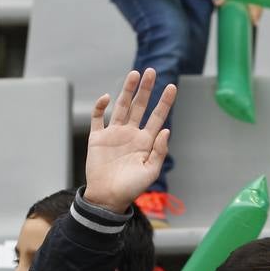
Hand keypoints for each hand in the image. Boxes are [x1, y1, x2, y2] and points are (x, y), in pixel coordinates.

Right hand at [84, 69, 175, 212]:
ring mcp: (114, 134)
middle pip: (140, 106)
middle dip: (145, 89)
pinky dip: (100, 107)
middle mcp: (130, 134)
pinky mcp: (97, 138)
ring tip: (134, 74)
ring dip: (127, 91)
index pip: (157, 117)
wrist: (107, 198)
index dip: (164, 102)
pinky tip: (106, 98)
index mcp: (145, 142)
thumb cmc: (130, 189)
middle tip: (151, 72)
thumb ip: (159, 151)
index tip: (172, 87)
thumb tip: (166, 129)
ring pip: (121, 106)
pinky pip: (98, 118)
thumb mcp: (150, 172)